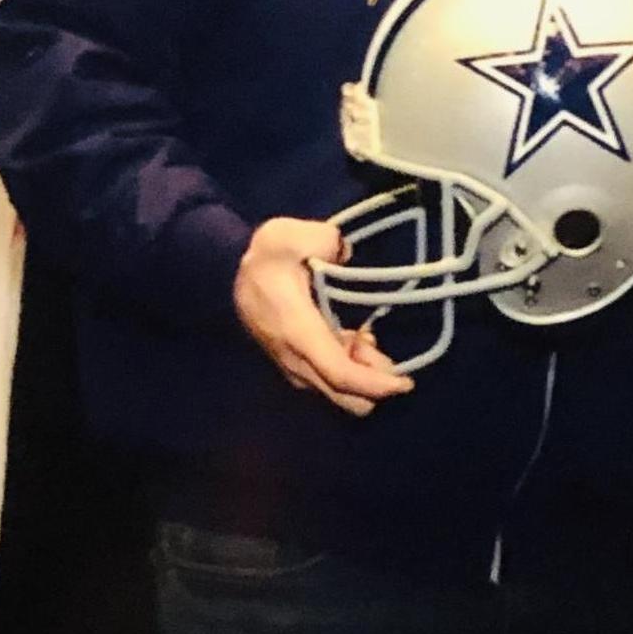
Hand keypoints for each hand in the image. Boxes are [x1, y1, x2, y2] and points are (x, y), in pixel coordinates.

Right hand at [232, 217, 413, 416]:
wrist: (226, 275)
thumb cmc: (262, 258)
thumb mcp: (287, 235)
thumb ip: (323, 239)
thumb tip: (345, 251)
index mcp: (299, 333)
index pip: (341, 374)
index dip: (376, 384)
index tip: (406, 382)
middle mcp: (297, 361)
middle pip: (346, 398)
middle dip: (372, 381)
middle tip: (374, 343)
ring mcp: (294, 368)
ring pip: (340, 393)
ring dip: (361, 374)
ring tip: (362, 336)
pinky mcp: (295, 366)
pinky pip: (331, 382)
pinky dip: (350, 370)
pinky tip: (352, 338)